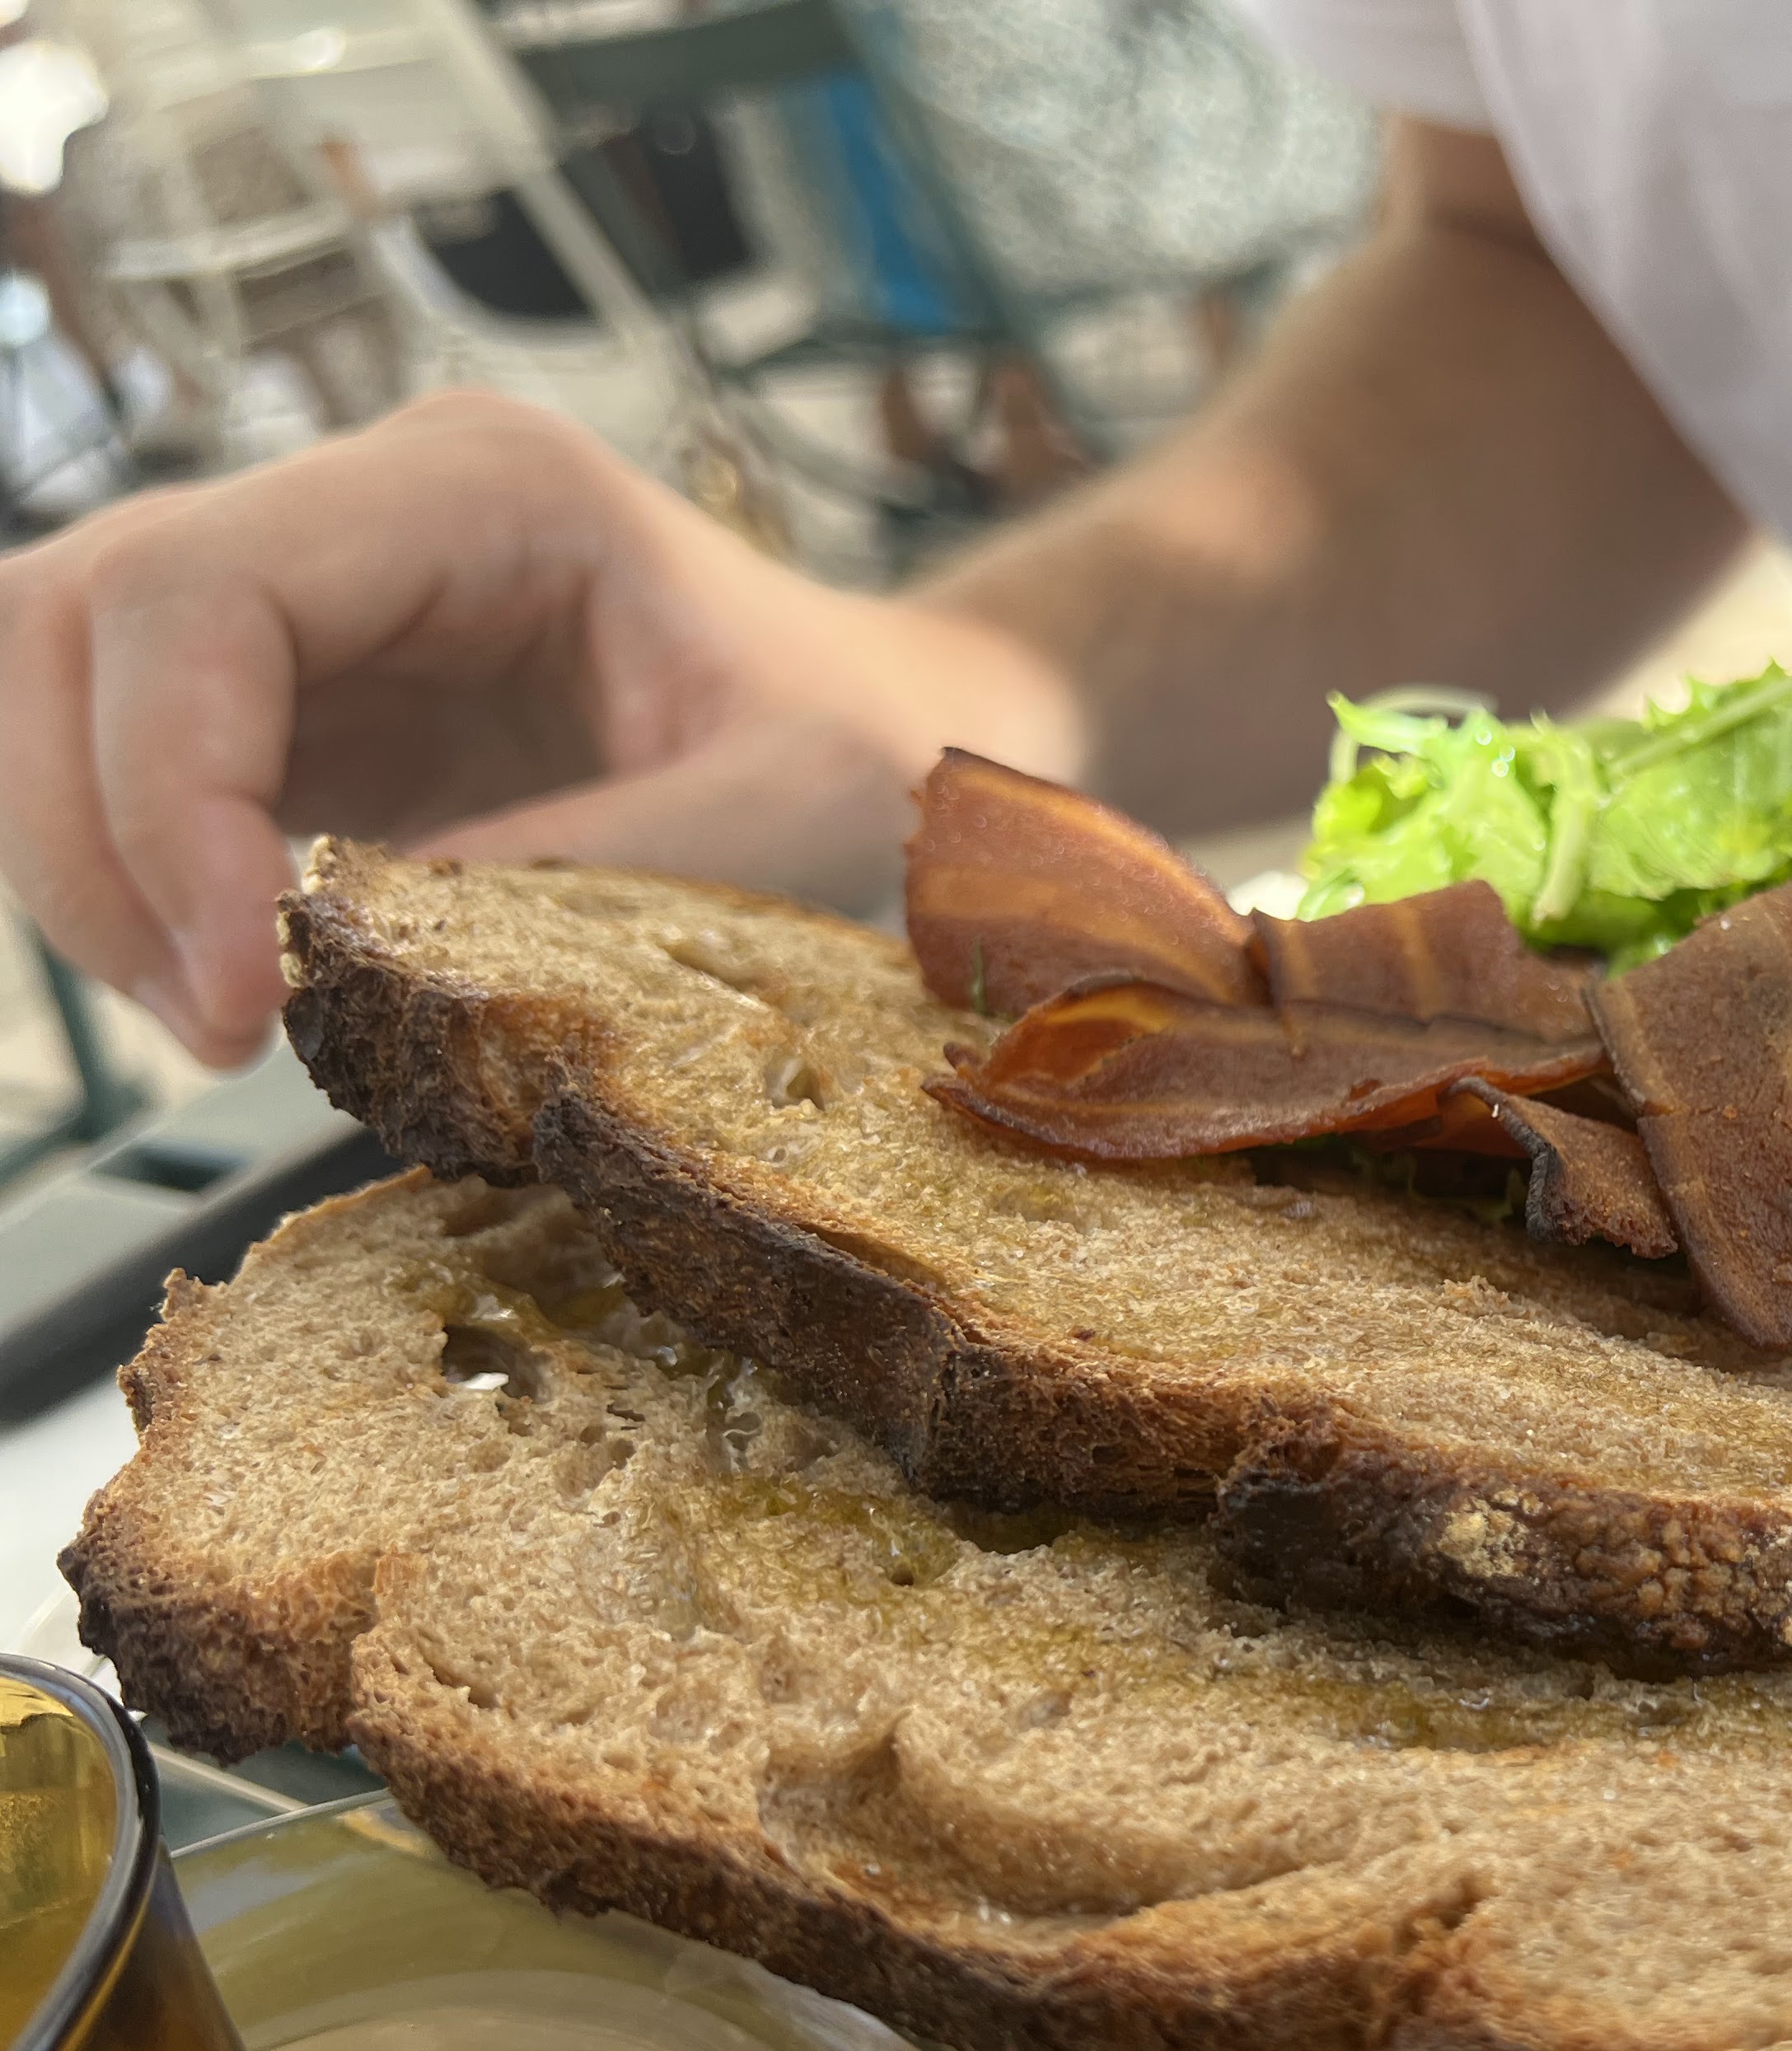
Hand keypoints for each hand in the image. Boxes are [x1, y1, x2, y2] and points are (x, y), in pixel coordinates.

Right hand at [0, 392, 1079, 1067]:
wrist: (910, 738)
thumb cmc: (878, 753)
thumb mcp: (783, 817)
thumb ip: (583, 877)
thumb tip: (362, 954)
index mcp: (481, 488)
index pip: (194, 592)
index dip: (158, 789)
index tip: (239, 981)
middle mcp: (365, 515)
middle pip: (67, 620)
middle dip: (91, 838)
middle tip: (217, 1025)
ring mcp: (317, 604)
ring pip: (54, 692)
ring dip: (95, 873)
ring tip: (233, 1022)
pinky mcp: (302, 705)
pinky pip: (128, 774)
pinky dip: (141, 890)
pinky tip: (245, 989)